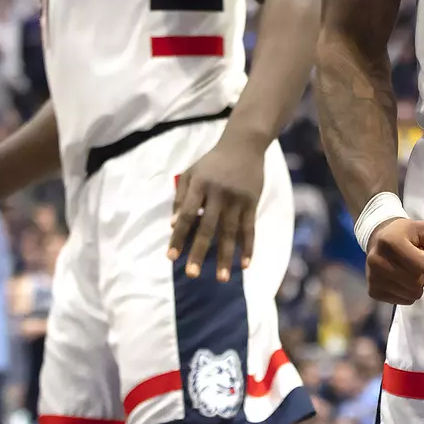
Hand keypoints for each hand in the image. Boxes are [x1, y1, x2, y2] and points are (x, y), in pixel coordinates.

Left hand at [170, 128, 268, 280]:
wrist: (244, 145)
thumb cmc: (213, 161)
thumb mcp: (192, 172)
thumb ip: (180, 197)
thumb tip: (172, 226)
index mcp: (200, 185)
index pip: (186, 215)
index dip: (178, 236)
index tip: (171, 257)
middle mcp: (218, 193)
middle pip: (207, 227)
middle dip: (199, 252)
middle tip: (192, 274)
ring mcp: (237, 199)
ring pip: (230, 232)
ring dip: (225, 256)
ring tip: (222, 278)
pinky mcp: (252, 202)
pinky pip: (249, 228)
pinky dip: (248, 247)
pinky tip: (245, 264)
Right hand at [364, 217, 423, 304]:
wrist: (380, 239)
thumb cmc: (407, 234)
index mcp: (390, 240)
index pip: (420, 265)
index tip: (418, 252)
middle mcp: (376, 260)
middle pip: (416, 282)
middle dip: (421, 274)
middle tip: (412, 262)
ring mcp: (372, 277)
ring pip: (411, 294)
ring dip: (415, 285)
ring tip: (406, 270)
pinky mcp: (373, 291)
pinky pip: (403, 301)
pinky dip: (407, 292)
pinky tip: (400, 279)